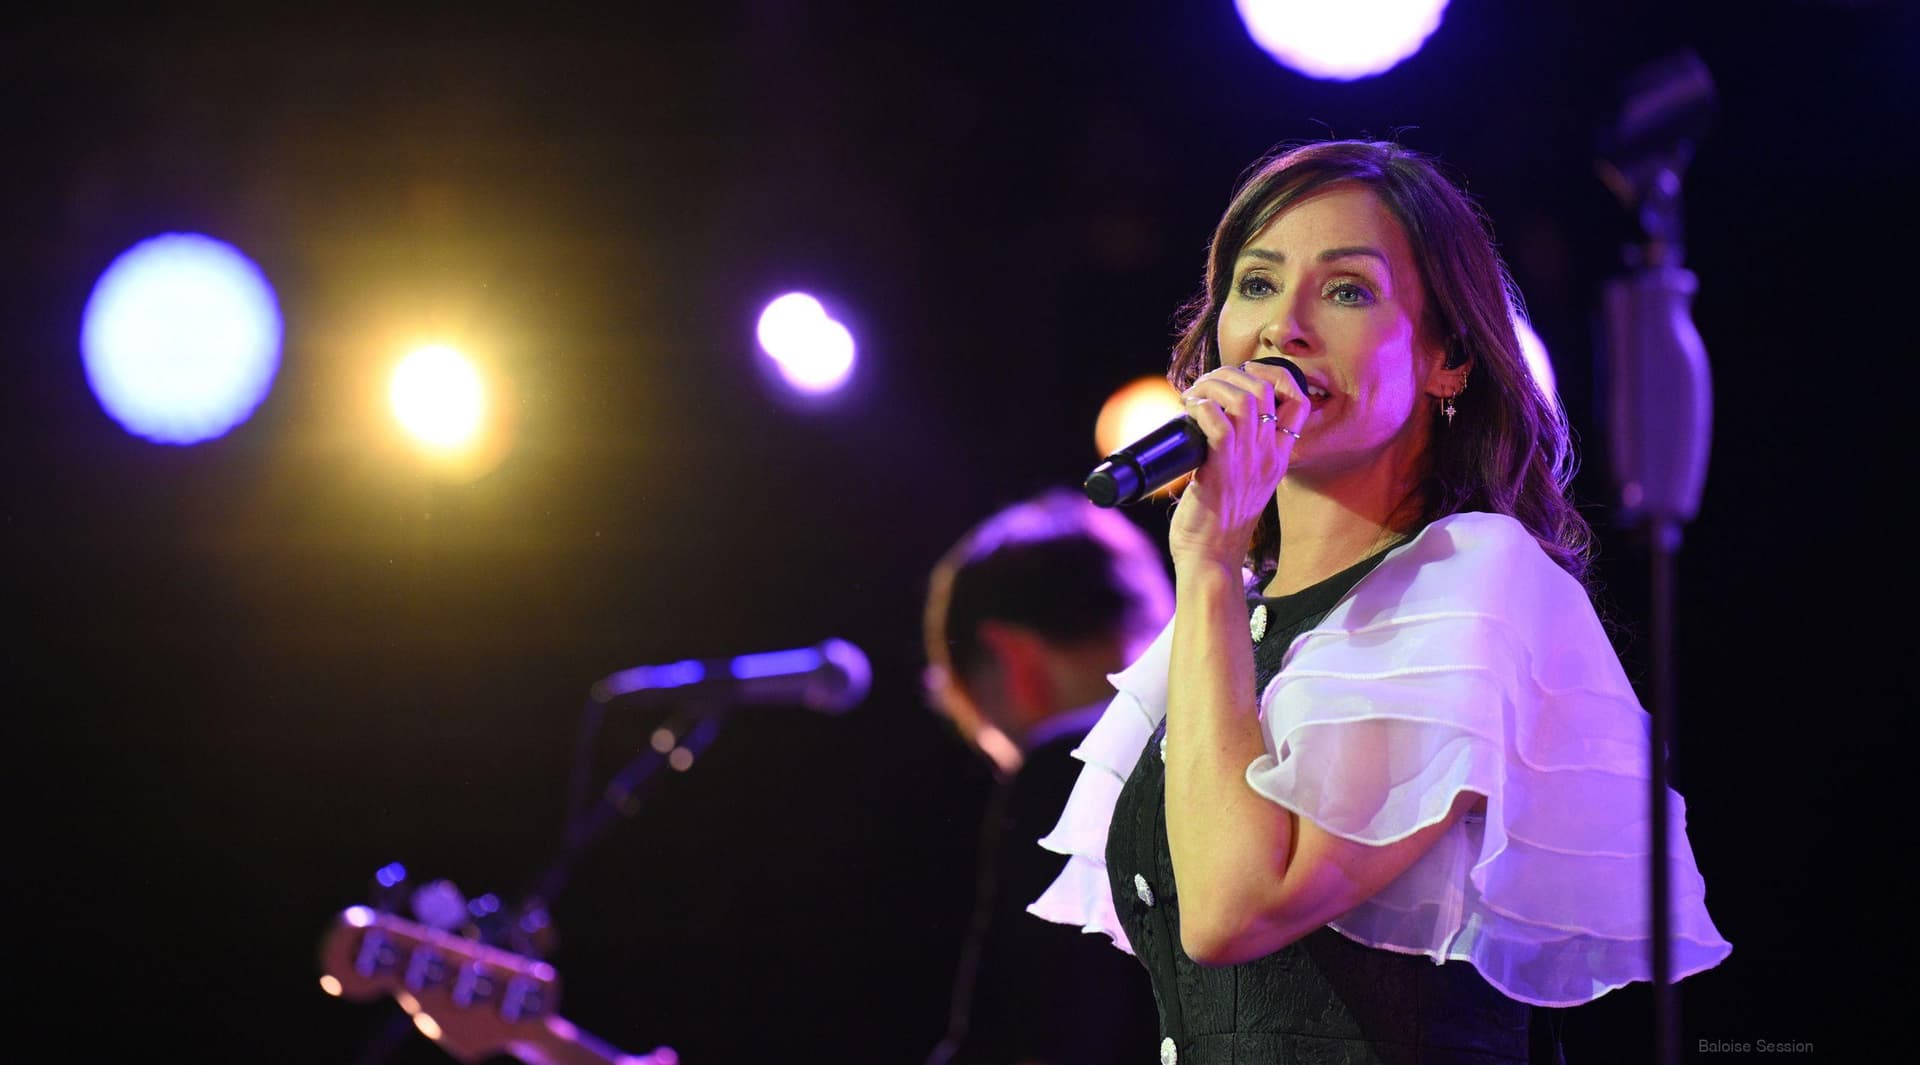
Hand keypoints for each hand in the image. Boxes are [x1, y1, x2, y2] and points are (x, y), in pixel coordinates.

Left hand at [1166, 360, 1307, 569]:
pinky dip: (1202, 408)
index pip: (1298, 401)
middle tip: (1204, 387)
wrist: (1211, 561)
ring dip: (1214, 387)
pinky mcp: (1221, 471)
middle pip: (1266, 391)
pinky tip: (1189, 411)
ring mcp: (1246, 463)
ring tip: (1194, 396)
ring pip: (1244, 400)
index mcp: (1276, 458)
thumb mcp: (1242, 484)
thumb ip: (1238, 456)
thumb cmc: (1217, 525)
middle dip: (1231, 376)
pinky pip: (1218, 424)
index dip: (1276, 375)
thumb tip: (1211, 426)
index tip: (1245, 375)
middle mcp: (1267, 456)